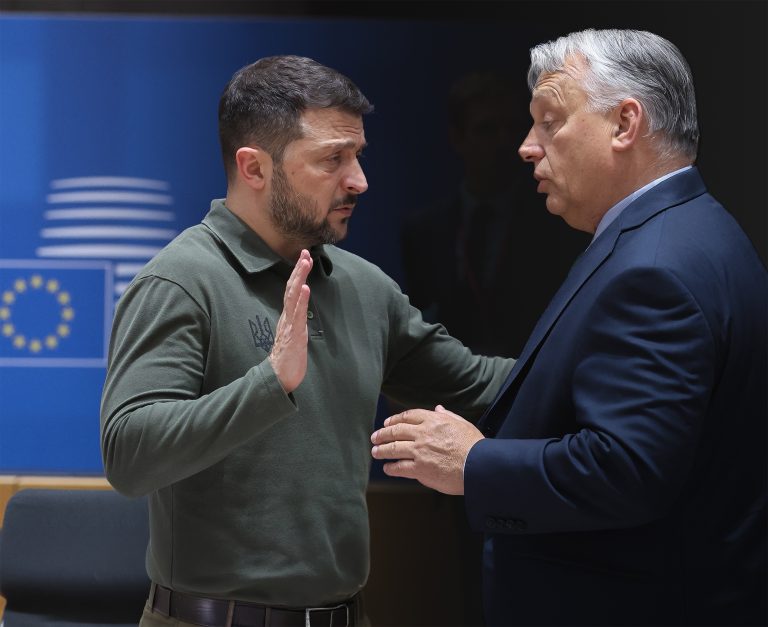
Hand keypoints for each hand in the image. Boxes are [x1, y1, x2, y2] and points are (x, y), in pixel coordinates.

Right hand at [269, 249, 311, 392]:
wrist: (279, 379)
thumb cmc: (287, 359)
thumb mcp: (294, 337)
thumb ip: (295, 323)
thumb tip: (301, 312)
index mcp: (287, 318)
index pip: (292, 291)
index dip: (298, 274)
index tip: (305, 258)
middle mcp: (287, 318)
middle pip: (291, 289)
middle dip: (299, 270)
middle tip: (305, 252)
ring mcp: (289, 325)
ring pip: (293, 297)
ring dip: (300, 278)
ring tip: (305, 262)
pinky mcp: (293, 335)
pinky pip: (297, 315)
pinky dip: (301, 300)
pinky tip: (305, 288)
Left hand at [370, 405, 483, 494]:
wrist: (478, 466)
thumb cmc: (474, 446)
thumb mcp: (462, 424)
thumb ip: (447, 415)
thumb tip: (438, 408)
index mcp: (433, 420)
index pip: (408, 416)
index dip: (394, 419)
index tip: (387, 423)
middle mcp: (423, 434)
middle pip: (396, 431)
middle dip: (382, 434)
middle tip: (375, 437)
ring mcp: (420, 451)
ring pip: (393, 448)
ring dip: (382, 450)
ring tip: (375, 452)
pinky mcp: (420, 469)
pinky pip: (399, 467)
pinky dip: (391, 468)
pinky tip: (387, 468)